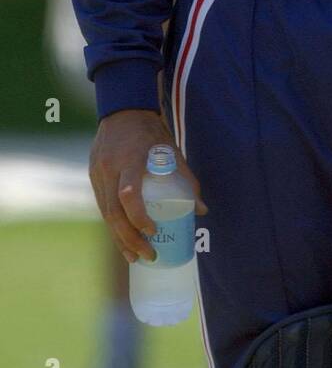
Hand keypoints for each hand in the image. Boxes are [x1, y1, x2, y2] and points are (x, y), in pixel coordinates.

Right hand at [89, 109, 207, 264]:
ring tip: (135, 257)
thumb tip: (202, 210)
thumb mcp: (172, 151)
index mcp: (129, 160)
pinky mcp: (94, 176)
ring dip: (119, 238)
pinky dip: (113, 225)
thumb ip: (186, 180)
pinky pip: (102, 206)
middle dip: (130, 239)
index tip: (153, 231)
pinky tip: (122, 239)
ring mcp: (98, 173)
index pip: (128, 195)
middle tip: (148, 256)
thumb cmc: (152, 132)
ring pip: (105, 214)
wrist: (123, 110)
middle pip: (114, 213)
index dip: (139, 217)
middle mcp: (109, 169)